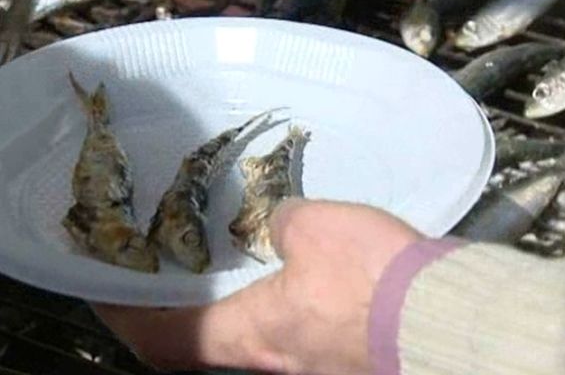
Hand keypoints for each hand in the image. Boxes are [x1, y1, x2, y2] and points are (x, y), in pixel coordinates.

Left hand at [93, 199, 422, 374]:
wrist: (441, 319)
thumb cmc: (373, 281)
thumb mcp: (316, 228)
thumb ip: (284, 223)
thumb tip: (279, 224)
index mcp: (250, 333)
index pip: (162, 337)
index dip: (124, 315)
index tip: (105, 289)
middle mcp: (268, 359)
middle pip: (198, 343)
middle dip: (172, 308)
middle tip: (160, 270)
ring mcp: (302, 361)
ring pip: (241, 337)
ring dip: (220, 306)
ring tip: (216, 265)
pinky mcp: (334, 354)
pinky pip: (282, 331)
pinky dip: (263, 305)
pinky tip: (281, 274)